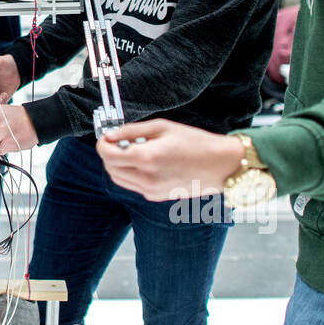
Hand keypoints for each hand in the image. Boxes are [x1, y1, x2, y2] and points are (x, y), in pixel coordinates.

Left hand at [94, 120, 244, 201]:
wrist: (221, 165)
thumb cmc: (196, 143)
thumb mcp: (162, 127)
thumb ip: (132, 131)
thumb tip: (111, 135)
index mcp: (147, 158)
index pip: (108, 155)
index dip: (102, 144)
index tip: (106, 137)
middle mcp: (146, 178)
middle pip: (110, 168)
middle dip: (108, 154)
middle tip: (117, 142)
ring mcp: (150, 191)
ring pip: (118, 179)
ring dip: (117, 165)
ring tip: (132, 151)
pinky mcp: (156, 197)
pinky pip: (132, 185)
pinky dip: (130, 174)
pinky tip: (144, 162)